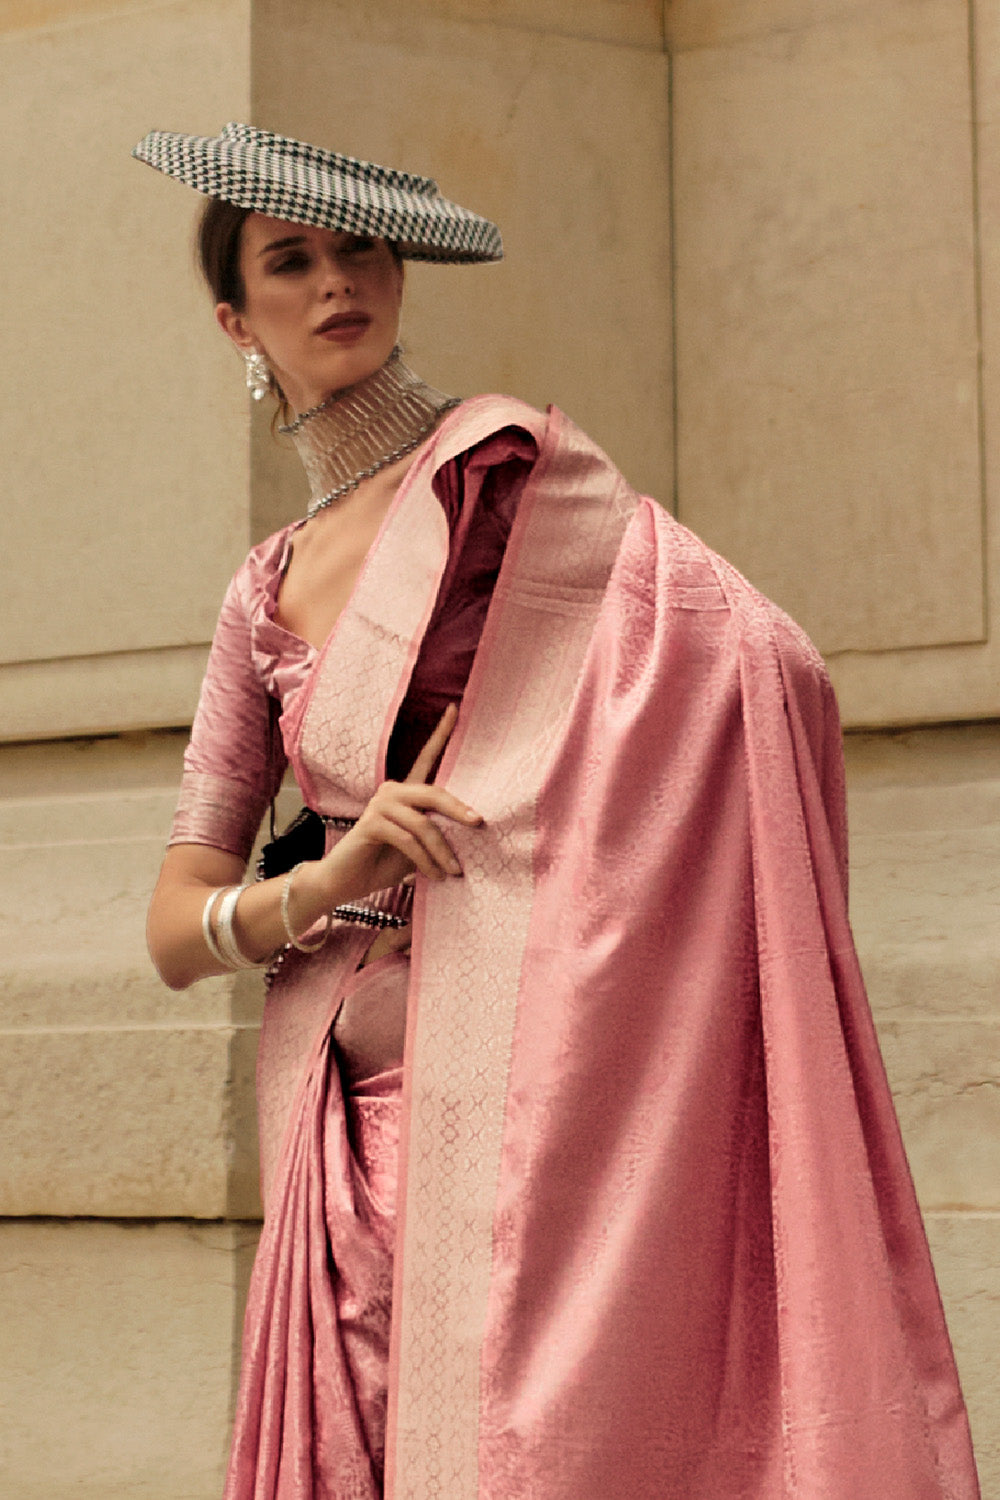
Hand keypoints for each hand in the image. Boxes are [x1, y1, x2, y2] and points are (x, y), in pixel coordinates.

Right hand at [322, 704, 482, 898]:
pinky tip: (434, 876)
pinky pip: (408, 840)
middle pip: (433, 793)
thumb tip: (471, 829)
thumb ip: (437, 832)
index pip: (425, 757)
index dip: (441, 733)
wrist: (347, 882)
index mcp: (406, 793)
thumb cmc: (386, 863)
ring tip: (453, 872)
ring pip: (424, 824)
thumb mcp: (419, 847)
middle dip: (458, 810)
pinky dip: (425, 861)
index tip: (455, 709)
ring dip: (442, 852)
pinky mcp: (371, 823)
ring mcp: (380, 805)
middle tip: (479, 823)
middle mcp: (392, 792)